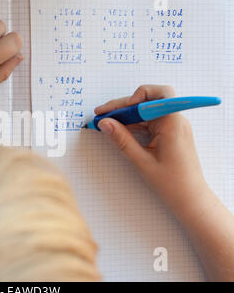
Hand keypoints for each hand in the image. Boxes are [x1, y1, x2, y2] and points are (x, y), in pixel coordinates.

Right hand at [95, 85, 209, 213]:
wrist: (190, 199)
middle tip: (101, 114)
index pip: (158, 94)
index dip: (135, 96)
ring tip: (105, 122)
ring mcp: (172, 126)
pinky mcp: (169, 133)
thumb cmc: (172, 183)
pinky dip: (133, 123)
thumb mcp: (142, 161)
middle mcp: (175, 120)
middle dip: (123, 106)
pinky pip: (149, 121)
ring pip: (145, 111)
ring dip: (126, 115)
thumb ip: (122, 139)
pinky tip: (119, 130)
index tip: (117, 109)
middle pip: (147, 101)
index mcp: (172, 123)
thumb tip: (105, 123)